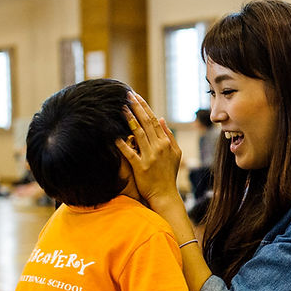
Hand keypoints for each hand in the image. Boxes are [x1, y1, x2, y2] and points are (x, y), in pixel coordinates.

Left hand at [116, 91, 185, 210]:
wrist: (166, 195)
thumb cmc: (169, 175)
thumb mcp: (175, 154)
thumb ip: (169, 136)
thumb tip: (161, 118)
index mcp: (166, 143)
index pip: (154, 120)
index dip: (144, 107)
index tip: (136, 96)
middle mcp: (159, 147)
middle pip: (146, 123)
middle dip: (136, 107)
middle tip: (127, 95)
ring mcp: (150, 157)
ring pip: (138, 134)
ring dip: (129, 119)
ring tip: (121, 108)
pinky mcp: (141, 167)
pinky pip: (130, 153)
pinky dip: (122, 144)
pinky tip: (114, 135)